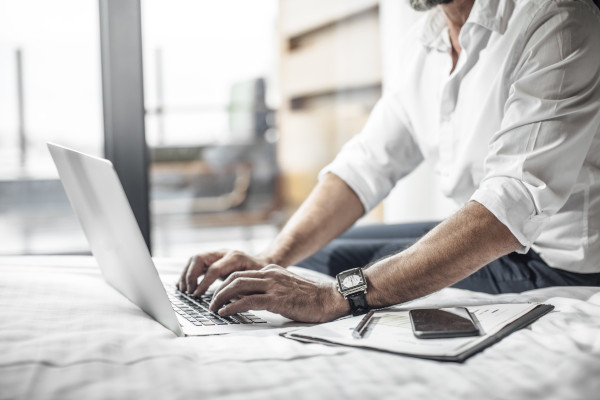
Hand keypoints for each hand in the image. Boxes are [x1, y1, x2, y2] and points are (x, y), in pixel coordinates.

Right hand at [177, 250, 267, 296]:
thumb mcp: (254, 281)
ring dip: (186, 274)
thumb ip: (242, 290)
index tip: (197, 295)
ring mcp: (216, 254)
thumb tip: (231, 304)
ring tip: (183, 290)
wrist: (262, 263)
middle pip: (200, 258)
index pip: (214, 269)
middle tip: (188, 292)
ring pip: (195, 259)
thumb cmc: (259, 274)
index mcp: (235, 257)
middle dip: (190, 276)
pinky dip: (187, 273)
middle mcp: (223, 252)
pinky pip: (195, 264)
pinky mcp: (212, 259)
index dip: (204, 283)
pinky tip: (182, 285)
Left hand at [208, 264, 348, 322]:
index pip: (241, 274)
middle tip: (211, 303)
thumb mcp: (285, 287)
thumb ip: (268, 289)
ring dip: (221, 298)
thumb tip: (247, 299)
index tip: (217, 295)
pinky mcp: (277, 299)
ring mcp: (273, 285)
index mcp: (271, 270)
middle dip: (218, 290)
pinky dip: (233, 306)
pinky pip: (248, 300)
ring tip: (214, 309)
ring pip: (238, 286)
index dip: (225, 284)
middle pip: (235, 277)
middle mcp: (270, 274)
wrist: (329, 300)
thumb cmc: (309, 298)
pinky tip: (225, 313)